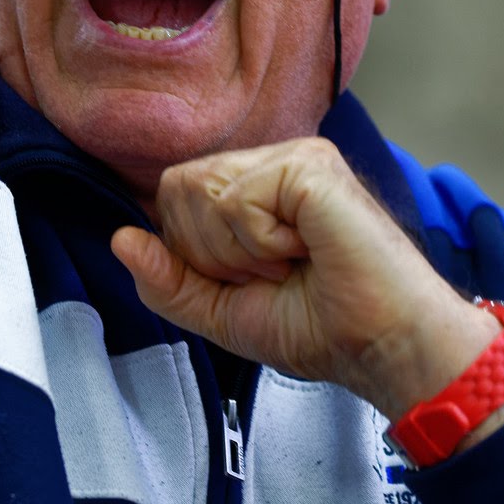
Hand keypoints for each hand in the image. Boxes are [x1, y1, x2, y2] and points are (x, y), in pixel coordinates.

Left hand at [112, 138, 503, 423]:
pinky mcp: (308, 164)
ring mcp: (293, 157)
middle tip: (274, 273)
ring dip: (237, 252)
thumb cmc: (322, 328)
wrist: (384, 346)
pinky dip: (261, 244)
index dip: (196, 254)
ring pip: (200, 192)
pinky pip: (235, 201)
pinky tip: (305, 251)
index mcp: (254, 187)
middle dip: (211, 253)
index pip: (174, 197)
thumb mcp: (223, 313)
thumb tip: (120, 239)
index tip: (252, 281)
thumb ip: (168, 280)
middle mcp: (273, 161)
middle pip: (177, 188)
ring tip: (291, 263)